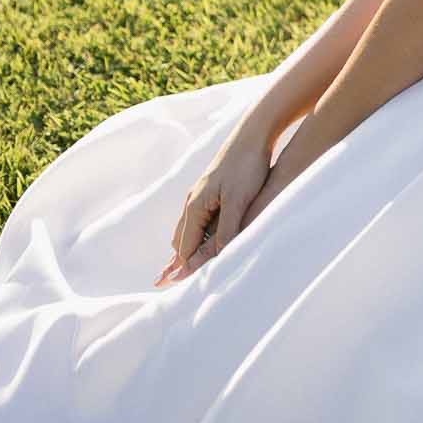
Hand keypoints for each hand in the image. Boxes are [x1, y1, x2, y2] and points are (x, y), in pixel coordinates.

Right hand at [155, 120, 273, 286]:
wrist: (253, 135)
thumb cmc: (247, 167)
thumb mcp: (238, 202)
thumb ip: (226, 231)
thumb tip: (213, 258)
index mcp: (196, 206)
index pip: (185, 247)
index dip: (181, 269)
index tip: (171, 288)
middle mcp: (194, 201)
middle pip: (182, 240)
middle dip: (179, 261)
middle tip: (168, 281)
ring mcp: (202, 195)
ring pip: (190, 229)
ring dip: (188, 248)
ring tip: (183, 266)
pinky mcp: (213, 190)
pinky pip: (200, 220)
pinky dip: (198, 235)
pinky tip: (206, 239)